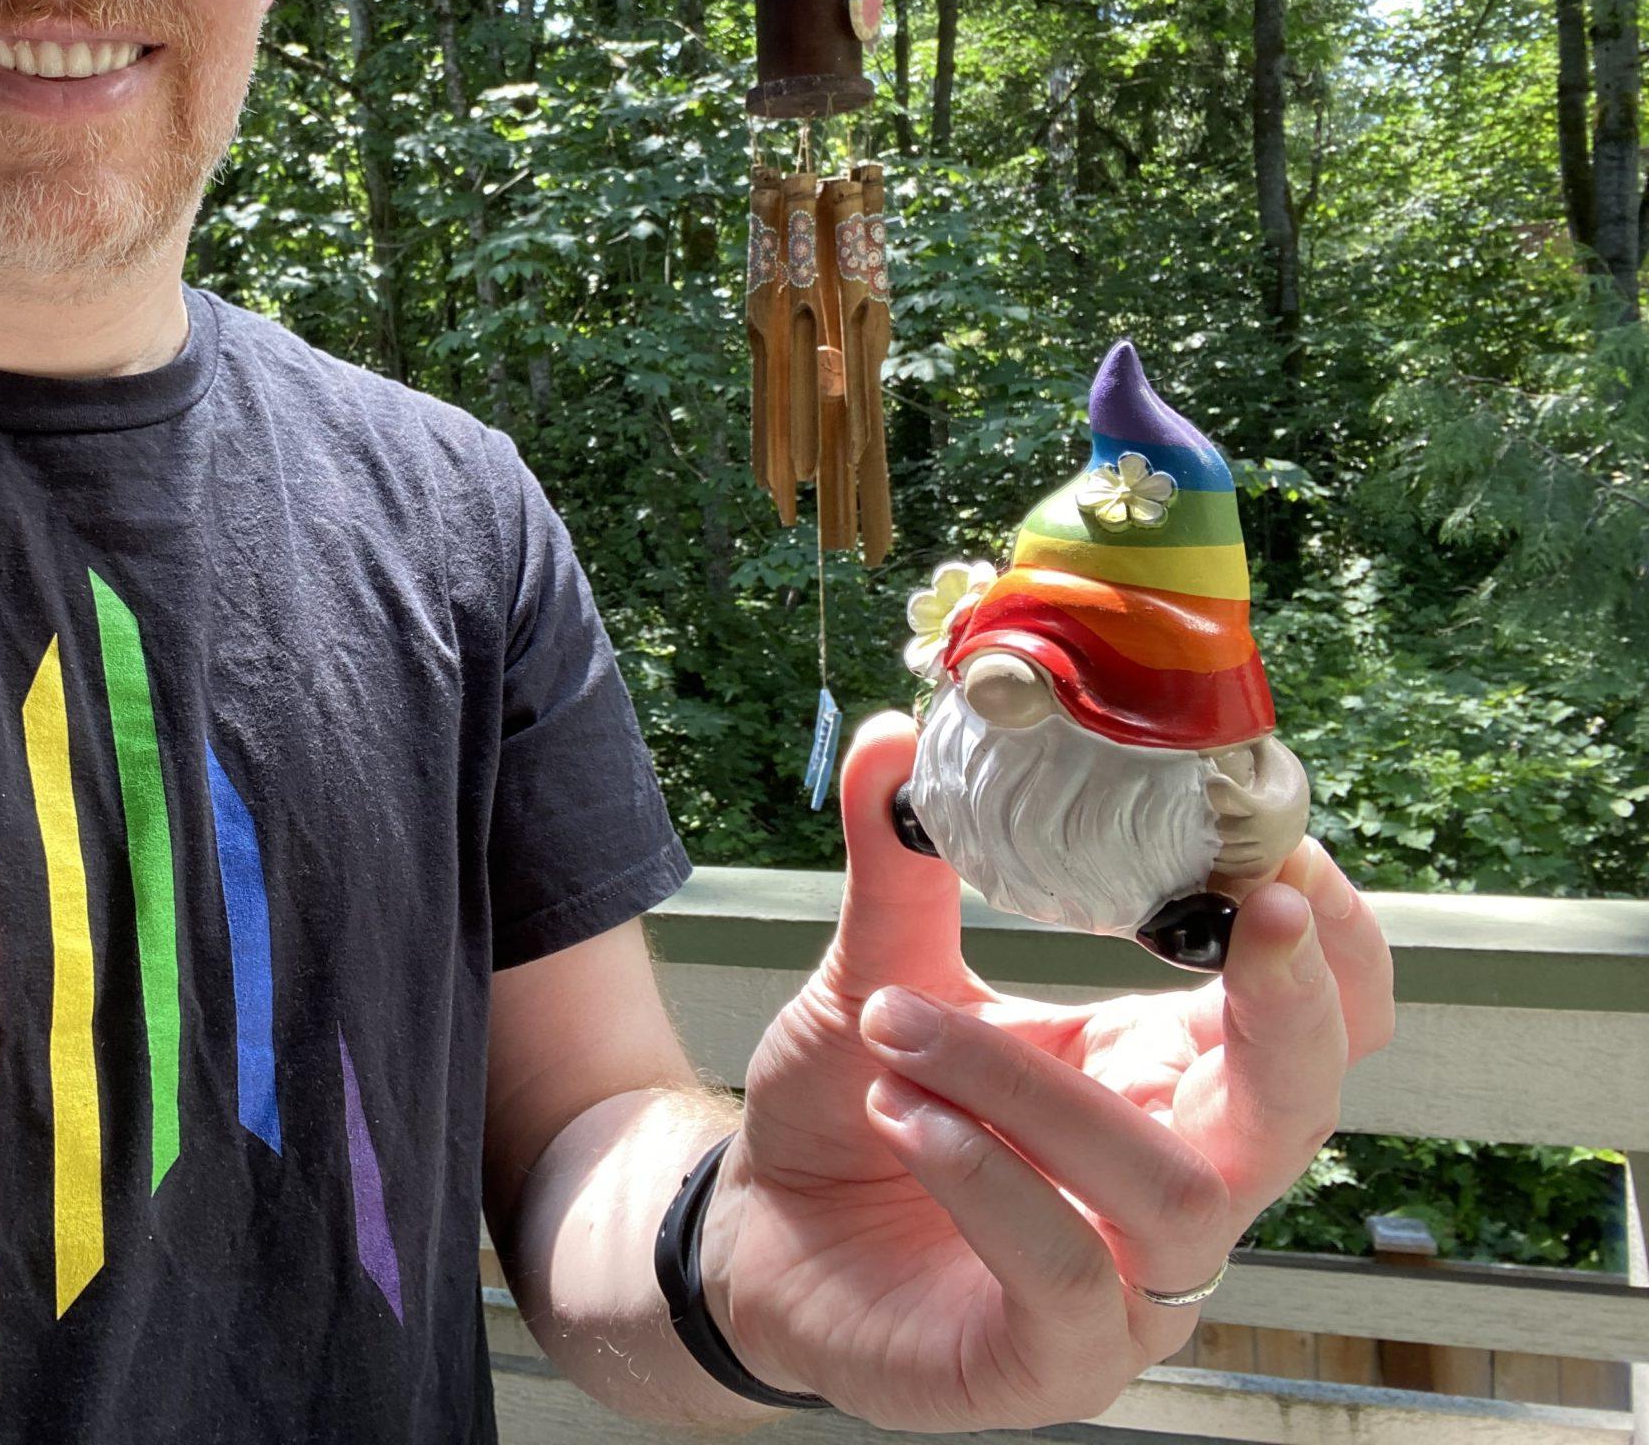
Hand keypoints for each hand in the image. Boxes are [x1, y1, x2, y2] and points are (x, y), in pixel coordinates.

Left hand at [700, 710, 1394, 1432]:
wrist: (760, 1231)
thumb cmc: (853, 1103)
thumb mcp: (876, 969)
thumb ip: (898, 859)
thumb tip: (893, 730)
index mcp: (1165, 1071)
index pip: (1321, 1020)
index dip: (1331, 942)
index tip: (1279, 843)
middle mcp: (1180, 1178)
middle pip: (1305, 1106)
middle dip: (1292, 1004)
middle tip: (1245, 907)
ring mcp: (1133, 1285)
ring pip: (1168, 1187)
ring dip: (1027, 1088)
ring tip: (897, 1025)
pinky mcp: (1058, 1361)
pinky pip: (1067, 1274)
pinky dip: (986, 1179)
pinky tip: (901, 1115)